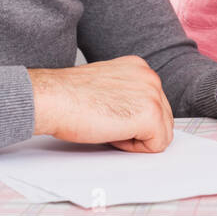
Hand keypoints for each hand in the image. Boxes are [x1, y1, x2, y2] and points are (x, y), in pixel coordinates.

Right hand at [27, 56, 173, 152]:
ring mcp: (153, 94)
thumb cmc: (68, 96)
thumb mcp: (106, 86)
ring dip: (136, 138)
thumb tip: (135, 115)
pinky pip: (157, 145)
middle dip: (138, 129)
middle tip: (107, 124)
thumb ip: (126, 95)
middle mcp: (150, 76)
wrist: (53, 99)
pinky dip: (134, 148)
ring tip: (109, 127)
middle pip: (163, 118)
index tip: (110, 115)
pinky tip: (112, 134)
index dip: (132, 119)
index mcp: (139, 67)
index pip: (154, 103)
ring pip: (162, 133)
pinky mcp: (150, 115)